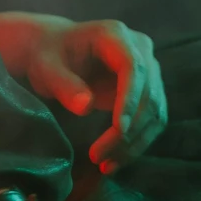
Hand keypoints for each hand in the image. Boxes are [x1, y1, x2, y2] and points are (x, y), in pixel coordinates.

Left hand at [0, 13, 166, 173]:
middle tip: (100, 158)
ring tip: (106, 166)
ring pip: (155, 111)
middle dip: (128, 131)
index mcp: (115, 35)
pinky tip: (115, 160)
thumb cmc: (49, 55)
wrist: (55, 51)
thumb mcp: (46, 67)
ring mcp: (148, 69)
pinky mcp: (148, 90)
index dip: (129, 99)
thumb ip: (64, 84)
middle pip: (148, 93)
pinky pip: (151, 120)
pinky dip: (137, 142)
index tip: (119, 129)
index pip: (133, 67)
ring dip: (135, 143)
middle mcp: (140, 48)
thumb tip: (86, 106)